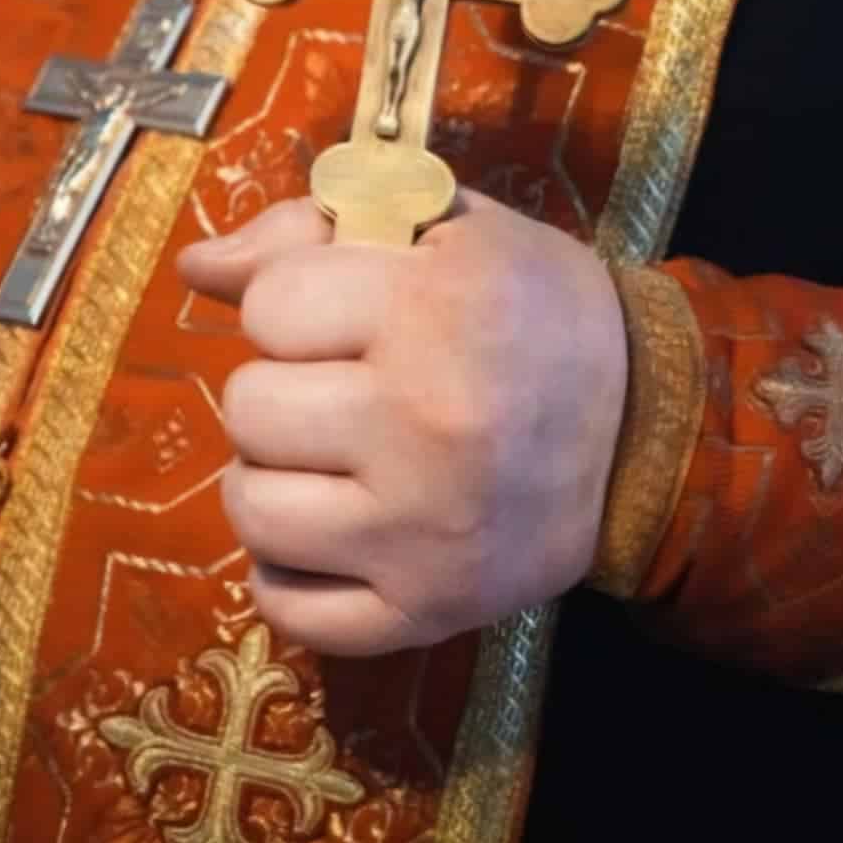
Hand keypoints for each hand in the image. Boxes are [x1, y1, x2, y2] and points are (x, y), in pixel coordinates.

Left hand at [176, 192, 628, 657]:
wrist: (647, 428)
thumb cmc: (531, 311)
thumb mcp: (442, 231)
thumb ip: (309, 231)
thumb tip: (194, 269)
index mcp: (434, 309)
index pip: (268, 307)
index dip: (295, 306)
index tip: (347, 318)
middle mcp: (427, 423)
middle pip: (248, 409)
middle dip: (284, 391)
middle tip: (342, 394)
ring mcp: (423, 530)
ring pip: (252, 510)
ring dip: (275, 481)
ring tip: (332, 464)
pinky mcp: (427, 610)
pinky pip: (290, 608)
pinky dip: (291, 576)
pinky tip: (333, 536)